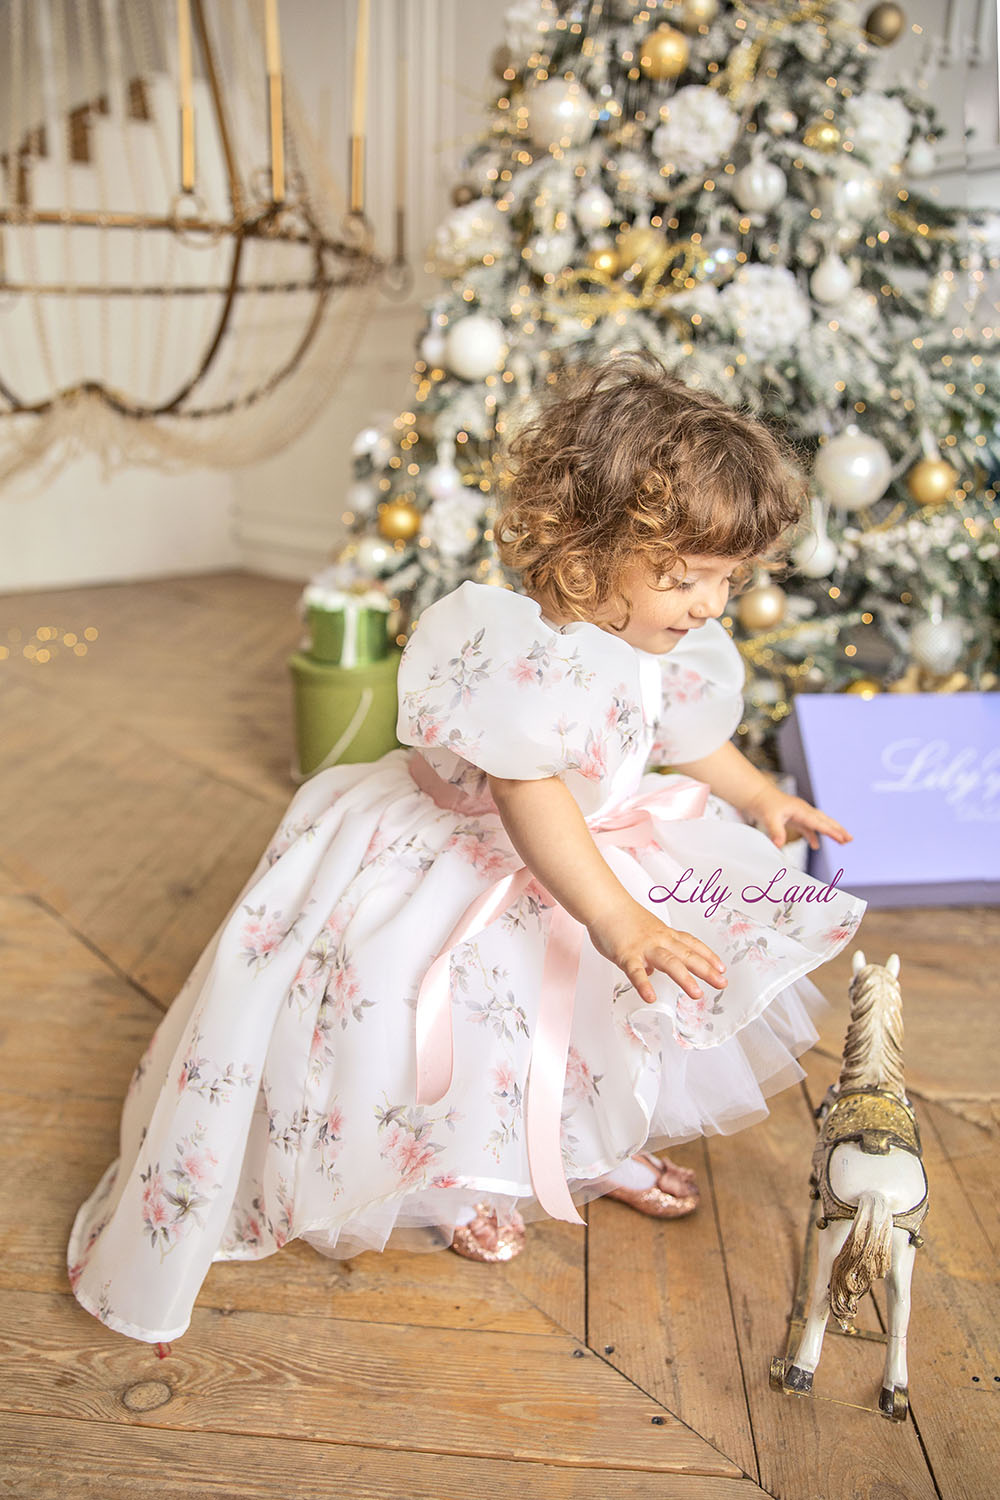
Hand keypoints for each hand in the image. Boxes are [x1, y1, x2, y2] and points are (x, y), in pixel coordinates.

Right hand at [587, 896, 727, 1005]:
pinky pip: (635, 972)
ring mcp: (644, 947)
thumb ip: (650, 952)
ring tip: (697, 994)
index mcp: (665, 934)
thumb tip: (649, 972)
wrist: (604, 904)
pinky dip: (644, 985)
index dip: (708, 956)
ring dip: (684, 978)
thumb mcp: (644, 933)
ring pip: (669, 962)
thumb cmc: (621, 918)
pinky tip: (650, 998)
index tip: (721, 968)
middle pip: (688, 955)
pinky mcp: (626, 954)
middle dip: (706, 970)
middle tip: (722, 983)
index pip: (692, 944)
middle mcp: (659, 940)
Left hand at [744, 785, 852, 852]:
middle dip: (838, 830)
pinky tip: (816, 845)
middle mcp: (804, 811)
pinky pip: (808, 827)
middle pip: (825, 821)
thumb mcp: (769, 818)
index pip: (819, 823)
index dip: (832, 832)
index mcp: (801, 810)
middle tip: (850, 839)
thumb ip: (776, 832)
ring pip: (820, 823)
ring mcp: (800, 814)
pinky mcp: (795, 817)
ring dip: (830, 831)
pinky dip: (813, 836)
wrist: (756, 795)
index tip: (842, 839)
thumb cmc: (764, 804)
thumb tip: (779, 845)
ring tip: (842, 841)